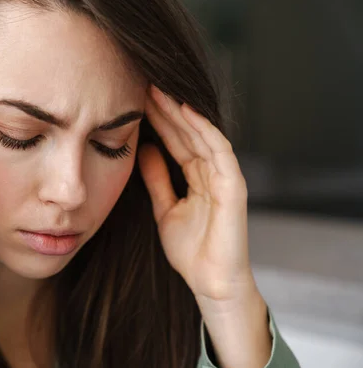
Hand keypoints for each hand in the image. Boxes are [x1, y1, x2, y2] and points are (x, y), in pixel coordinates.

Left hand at [138, 85, 253, 304]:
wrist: (210, 283)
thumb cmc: (191, 251)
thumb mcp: (164, 209)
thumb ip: (157, 179)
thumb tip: (145, 149)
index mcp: (196, 176)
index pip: (176, 140)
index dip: (157, 120)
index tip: (134, 100)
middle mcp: (211, 172)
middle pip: (187, 132)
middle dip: (165, 109)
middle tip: (142, 85)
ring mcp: (224, 177)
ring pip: (202, 135)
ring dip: (181, 112)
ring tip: (158, 90)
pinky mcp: (234, 186)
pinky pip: (219, 151)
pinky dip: (204, 129)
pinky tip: (186, 110)